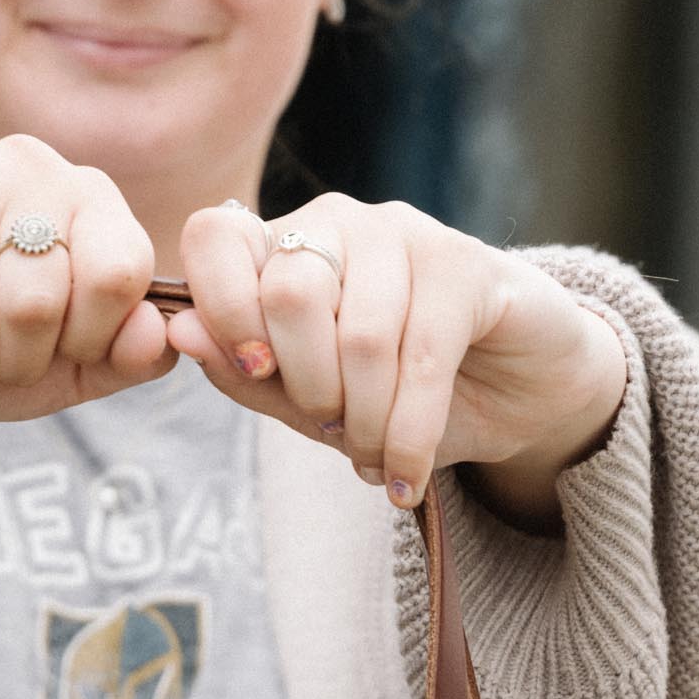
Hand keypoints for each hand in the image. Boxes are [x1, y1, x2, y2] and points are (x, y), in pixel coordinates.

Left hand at [163, 196, 629, 526]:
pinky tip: (409, 475)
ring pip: (358, 337)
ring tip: (378, 460)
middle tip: (335, 431)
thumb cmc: (399, 394)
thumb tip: (181, 333)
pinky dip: (410, 434)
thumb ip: (245, 374)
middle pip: (288, 295)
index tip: (253, 371)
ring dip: (367, 425)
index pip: (214, 238)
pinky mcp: (466, 264)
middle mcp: (337, 222)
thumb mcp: (312, 403)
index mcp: (282, 246)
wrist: (517, 391)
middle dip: (308, 390)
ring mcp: (404, 235)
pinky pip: (422, 357)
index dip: (221, 308)